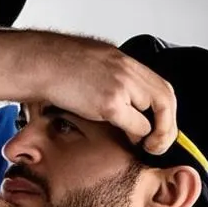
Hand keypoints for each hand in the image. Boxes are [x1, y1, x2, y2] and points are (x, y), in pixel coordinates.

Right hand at [35, 35, 177, 153]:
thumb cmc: (56, 64)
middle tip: (159, 143)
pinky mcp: (110, 103)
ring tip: (145, 144)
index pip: (161, 86)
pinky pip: (137, 125)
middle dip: (169, 125)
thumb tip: (123, 100)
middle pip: (166, 98)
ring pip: (157, 113)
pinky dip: (137, 136)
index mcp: (124, 61)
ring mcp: (121, 86)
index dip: (167, 109)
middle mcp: (128, 71)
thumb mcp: (93, 63)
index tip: (163, 125)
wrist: (38, 62)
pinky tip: (128, 140)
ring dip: (155, 134)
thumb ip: (112, 78)